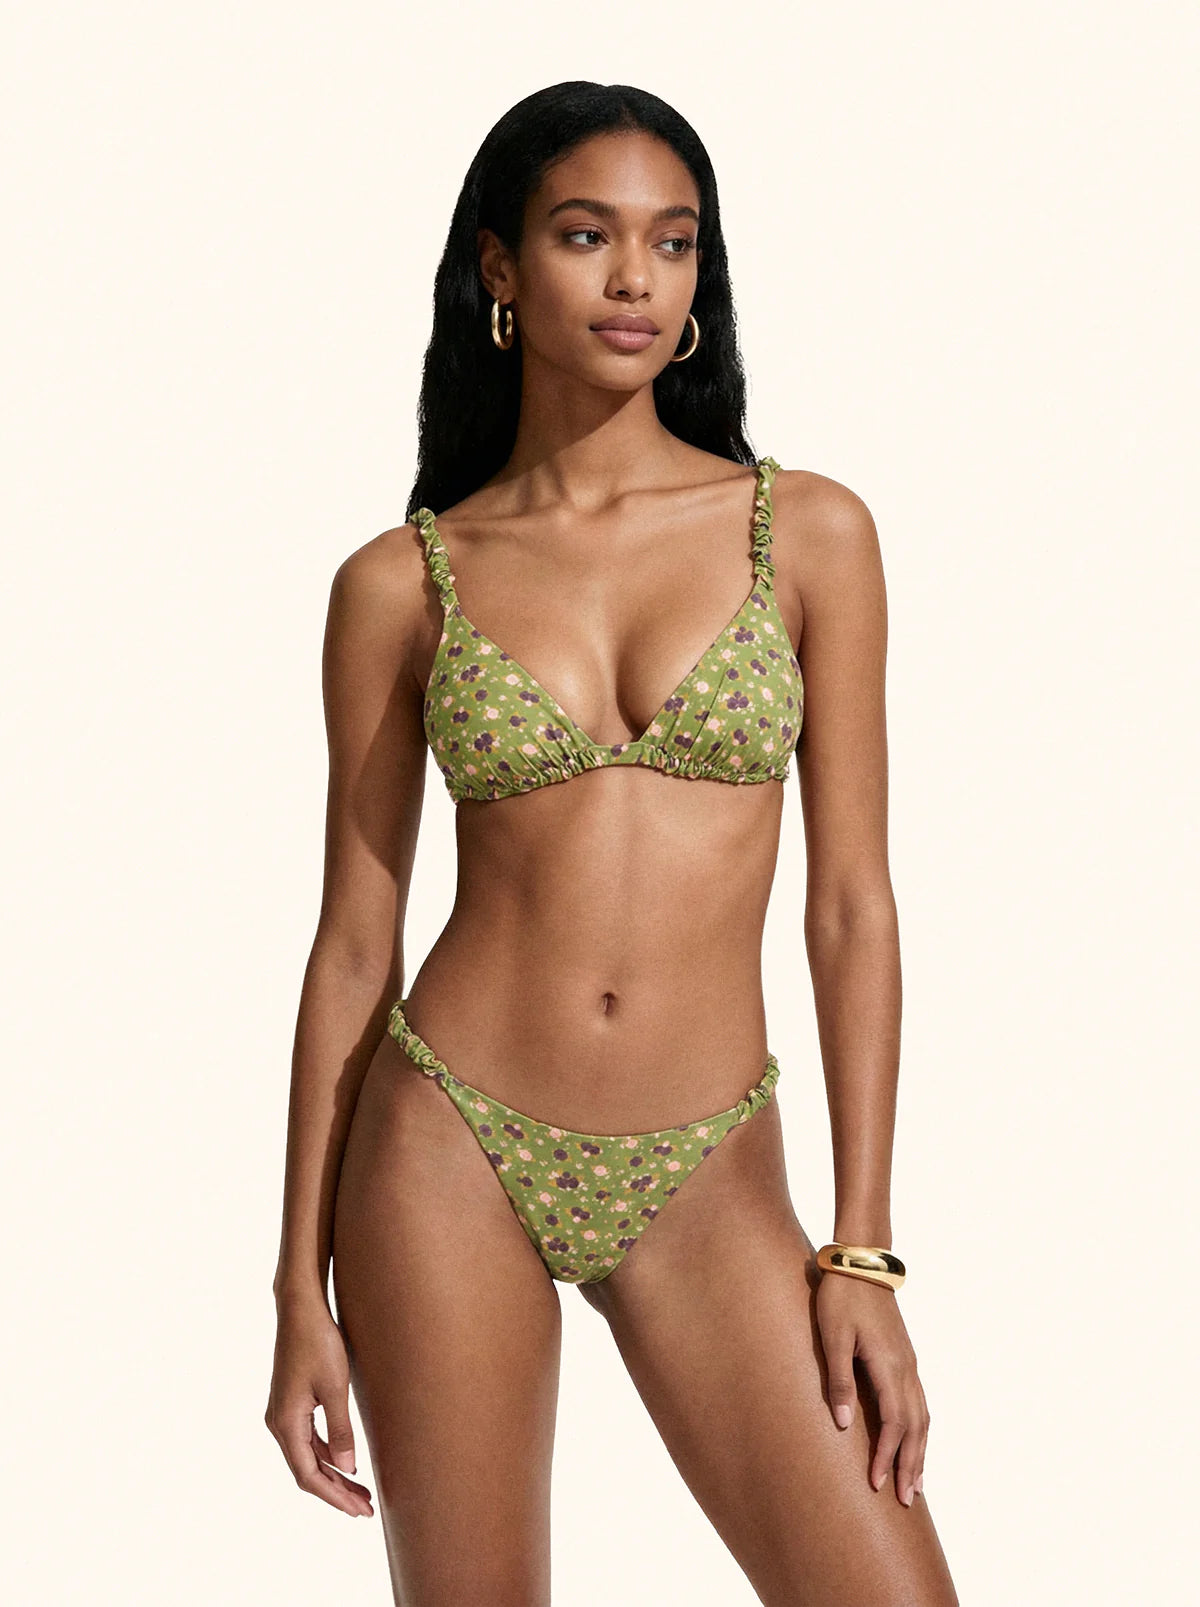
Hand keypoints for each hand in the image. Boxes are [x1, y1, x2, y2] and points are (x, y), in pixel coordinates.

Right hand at [265, 1294, 373, 1517]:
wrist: (301, 1310)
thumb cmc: (319, 1343)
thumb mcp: (335, 1388)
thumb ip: (341, 1431)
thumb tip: (348, 1469)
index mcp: (286, 1423)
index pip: (309, 1475)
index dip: (335, 1496)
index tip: (359, 1510)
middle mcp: (279, 1423)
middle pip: (307, 1471)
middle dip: (336, 1491)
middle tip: (366, 1508)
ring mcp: (283, 1414)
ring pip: (307, 1457)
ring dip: (333, 1475)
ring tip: (361, 1491)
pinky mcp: (291, 1404)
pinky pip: (307, 1440)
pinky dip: (327, 1455)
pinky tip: (346, 1462)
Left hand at [815, 1269, 928, 1506]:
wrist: (862, 1263)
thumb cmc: (842, 1297)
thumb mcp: (833, 1336)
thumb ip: (839, 1380)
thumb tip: (845, 1425)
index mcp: (889, 1366)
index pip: (894, 1423)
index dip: (886, 1456)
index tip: (877, 1484)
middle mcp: (905, 1368)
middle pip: (915, 1427)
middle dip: (911, 1465)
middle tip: (908, 1501)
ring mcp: (908, 1363)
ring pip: (922, 1416)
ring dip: (920, 1451)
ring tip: (917, 1482)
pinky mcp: (905, 1357)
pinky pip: (920, 1402)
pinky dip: (920, 1429)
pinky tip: (915, 1440)